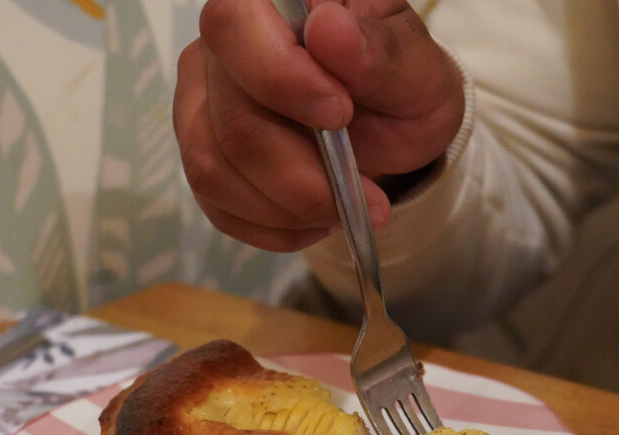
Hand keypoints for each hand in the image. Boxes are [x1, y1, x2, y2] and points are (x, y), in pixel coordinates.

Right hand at [173, 0, 463, 251]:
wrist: (390, 133)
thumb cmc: (400, 90)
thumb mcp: (417, 73)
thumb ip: (380, 53)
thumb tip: (328, 29)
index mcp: (270, 1)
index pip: (235, 26)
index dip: (280, 80)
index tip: (341, 115)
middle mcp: (222, 47)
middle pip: (232, 123)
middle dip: (300, 176)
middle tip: (361, 193)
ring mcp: (202, 104)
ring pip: (216, 172)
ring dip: (288, 209)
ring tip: (341, 210)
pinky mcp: (201, 157)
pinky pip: (217, 208)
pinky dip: (273, 228)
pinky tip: (312, 219)